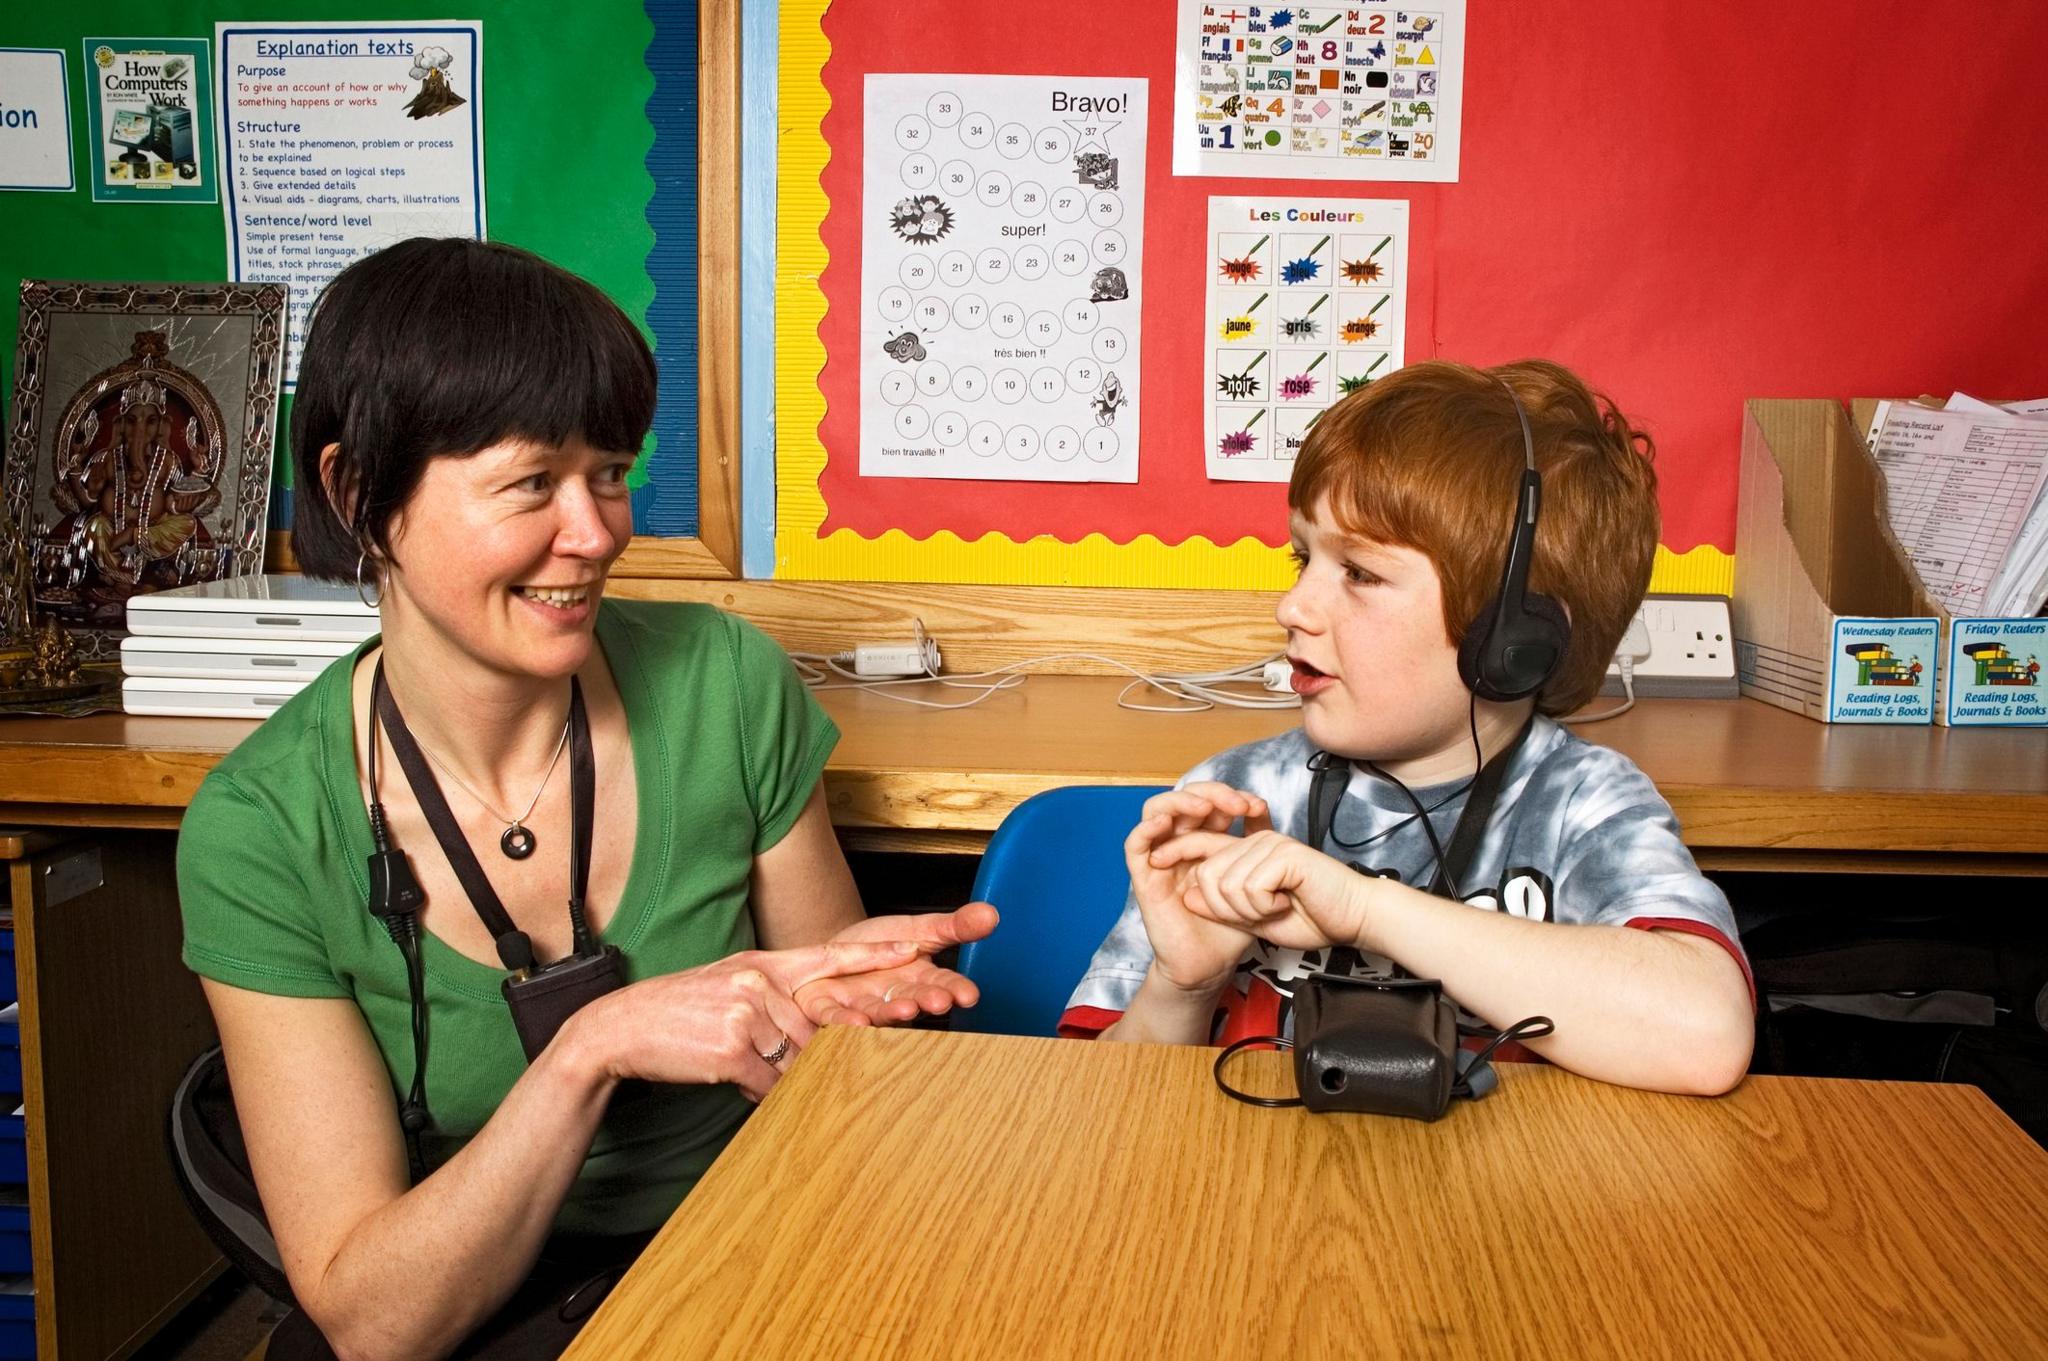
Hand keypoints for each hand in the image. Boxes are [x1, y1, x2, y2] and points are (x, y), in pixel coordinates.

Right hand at [578, 940, 922, 1100]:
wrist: (622, 1027)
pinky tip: (739, 1087)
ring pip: (799, 1059)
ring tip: (755, 1074)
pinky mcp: (735, 1048)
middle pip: (821, 1026)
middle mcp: (761, 981)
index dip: (877, 954)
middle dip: (823, 1051)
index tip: (917, 949)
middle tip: (812, 1058)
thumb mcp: (730, 985)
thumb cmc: (680, 1011)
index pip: (832, 954)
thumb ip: (774, 999)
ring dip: (785, 1078)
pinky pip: (771, 1084)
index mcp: (765, 962)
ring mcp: (748, 1013)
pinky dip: (762, 1095)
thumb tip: (815, 1032)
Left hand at [794, 903, 998, 1025]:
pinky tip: (853, 1021)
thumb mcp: (920, 928)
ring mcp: (864, 1006)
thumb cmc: (882, 947)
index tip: (969, 994)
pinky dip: (843, 1020)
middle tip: (939, 1002)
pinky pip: (835, 1016)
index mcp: (920, 979)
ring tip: (903, 1009)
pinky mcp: (830, 1008)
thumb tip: (991, 913)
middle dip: (927, 1002)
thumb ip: (954, 926)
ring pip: (878, 1012)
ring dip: (890, 1013)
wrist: (835, 953)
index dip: (957, 990)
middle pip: (914, 1000)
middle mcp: (895, 998)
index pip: (944, 984)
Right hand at [1124, 783, 1264, 991]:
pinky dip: (1146, 828)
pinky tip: (1165, 823)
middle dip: (1211, 793)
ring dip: (1179, 803)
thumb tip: (1263, 808)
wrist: (1210, 965)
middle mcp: (1179, 844)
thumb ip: (1255, 844)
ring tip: (1204, 809)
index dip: (1230, 795)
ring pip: (1155, 811)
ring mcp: (1160, 859)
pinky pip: (1134, 846)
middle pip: (1184, 799)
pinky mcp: (1143, 879)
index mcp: (1204, 840)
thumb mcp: (1251, 878)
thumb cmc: (1231, 924)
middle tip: (1237, 805)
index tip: (1257, 807)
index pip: (1209, 801)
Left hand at [1150, 823, 1374, 952]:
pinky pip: (1249, 887)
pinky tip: (1286, 904)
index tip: (1155, 862)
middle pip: (1206, 874)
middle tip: (1260, 914)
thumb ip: (1222, 906)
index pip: (1199, 846)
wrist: (1351, 921)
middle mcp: (1256, 841)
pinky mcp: (1284, 853)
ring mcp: (1270, 843)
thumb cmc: (1310, 918)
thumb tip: (1187, 896)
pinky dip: (1264, 907)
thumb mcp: (1254, 917)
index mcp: (1247, 851)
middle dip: (1223, 907)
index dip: (1174, 850)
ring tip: (1277, 909)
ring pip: (1224, 883)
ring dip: (1248, 910)